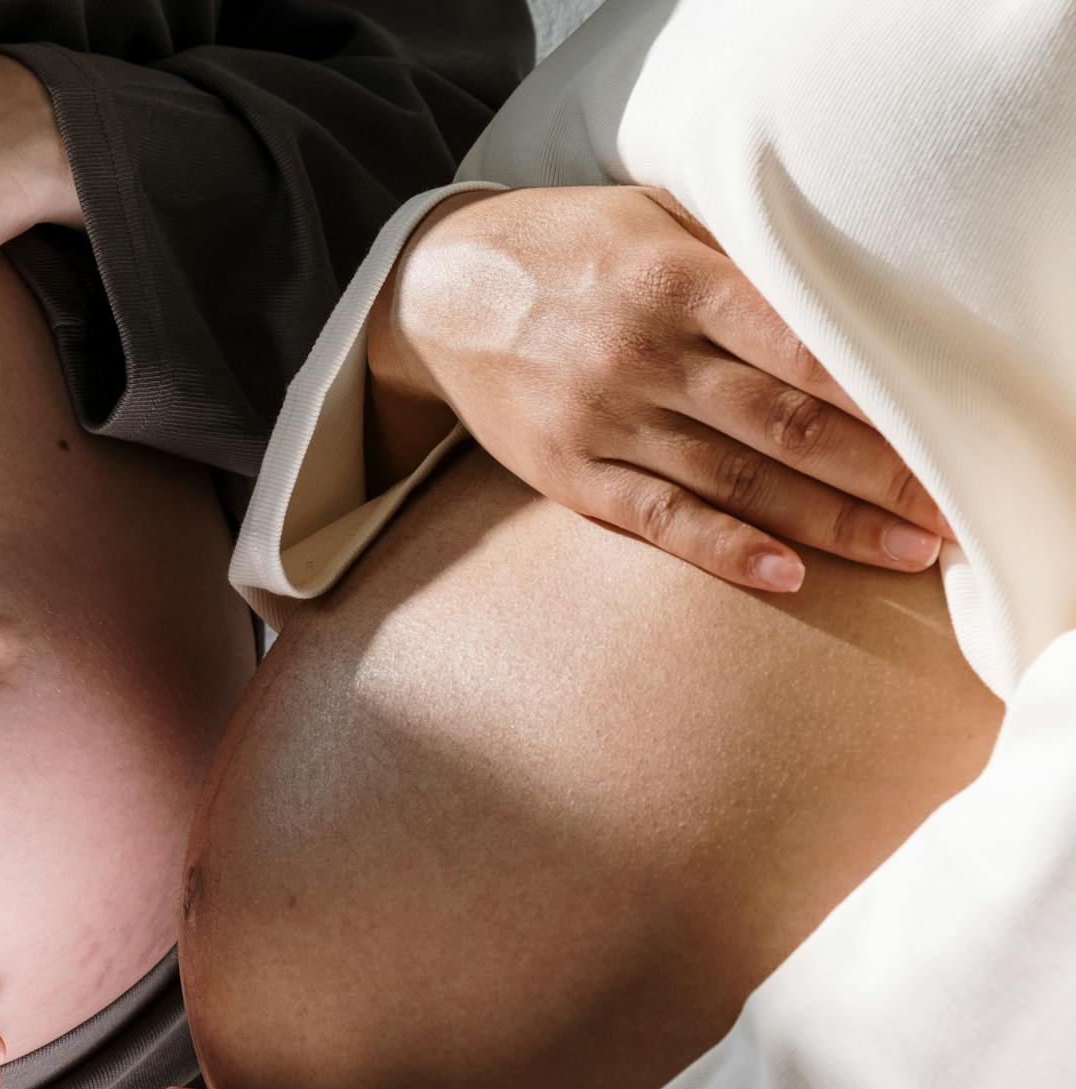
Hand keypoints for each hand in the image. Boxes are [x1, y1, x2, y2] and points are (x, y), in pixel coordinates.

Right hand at [367, 185, 951, 591]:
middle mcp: (644, 353)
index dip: (879, 399)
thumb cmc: (564, 246)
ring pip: (737, 480)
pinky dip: (725, 549)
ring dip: (829, 523)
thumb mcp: (650, 218)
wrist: (438, 290)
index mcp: (675, 279)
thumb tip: (844, 300)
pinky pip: (658, 519)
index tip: (943, 436)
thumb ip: (735, 258)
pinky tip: (787, 576)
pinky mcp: (568, 471)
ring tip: (903, 554)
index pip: (801, 348)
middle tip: (945, 515)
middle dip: (879, 475)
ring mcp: (603, 419)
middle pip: (785, 425)